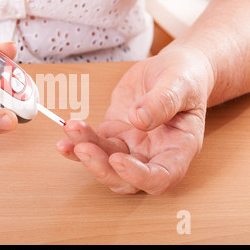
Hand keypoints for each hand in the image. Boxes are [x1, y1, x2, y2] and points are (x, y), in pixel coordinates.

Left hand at [57, 48, 213, 193]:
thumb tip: (139, 119)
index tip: (118, 160)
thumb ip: (163, 102)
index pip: (162, 176)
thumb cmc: (184, 78)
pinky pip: (93, 145)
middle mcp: (153, 154)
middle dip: (102, 168)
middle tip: (83, 148)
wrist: (170, 69)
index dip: (139, 176)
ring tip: (71, 129)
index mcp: (179, 148)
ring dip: (85, 152)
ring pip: (105, 163)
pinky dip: (76, 143)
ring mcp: (131, 147)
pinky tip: (65, 136)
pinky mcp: (113, 135)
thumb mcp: (179, 83)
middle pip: (126, 179)